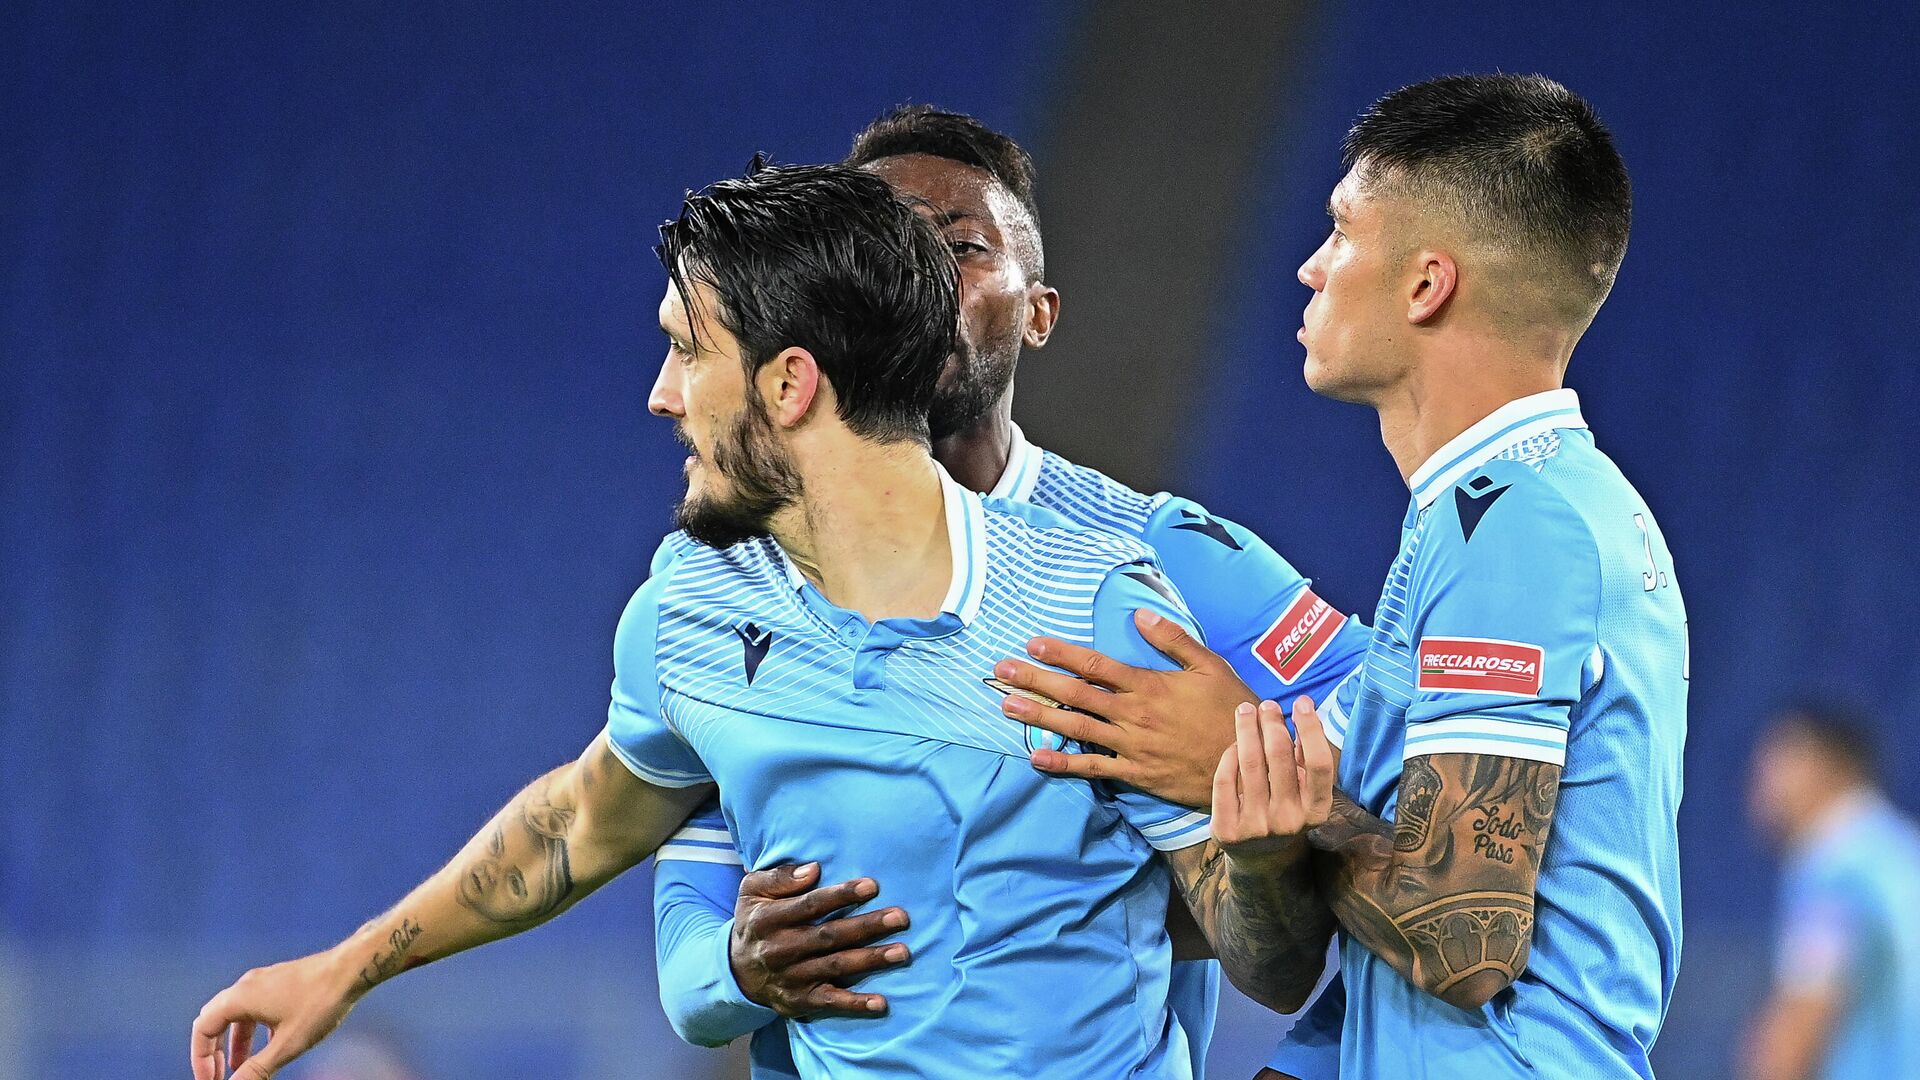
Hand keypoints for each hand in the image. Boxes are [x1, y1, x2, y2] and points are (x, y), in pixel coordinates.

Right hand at [190, 950, 359, 1079]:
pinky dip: (254, 1030)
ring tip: (242, 1069)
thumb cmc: (321, 1003)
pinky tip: (270, 1047)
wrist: (353, 968)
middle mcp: (247, 985)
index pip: (203, 1030)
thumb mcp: (287, 1044)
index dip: (200, 1059)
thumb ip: (257, 1068)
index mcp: (240, 997)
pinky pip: (256, 1008)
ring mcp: (264, 981)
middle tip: (219, 1076)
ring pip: (238, 1015)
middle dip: (213, 1052)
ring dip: (236, 1043)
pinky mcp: (280, 982)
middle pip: (215, 1020)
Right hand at [730, 862, 911, 1018]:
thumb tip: (814, 869)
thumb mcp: (753, 891)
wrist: (736, 971)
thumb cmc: (756, 921)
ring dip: (871, 960)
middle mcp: (779, 950)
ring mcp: (791, 978)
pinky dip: (856, 1005)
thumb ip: (779, 878)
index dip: (841, 895)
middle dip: (867, 926)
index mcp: (768, 919)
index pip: (810, 905)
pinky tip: (882, 1003)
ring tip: (902, 952)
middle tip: (901, 917)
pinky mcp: (800, 1001)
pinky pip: (830, 1003)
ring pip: (836, 967)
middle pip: (829, 936)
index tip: (873, 886)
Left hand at [993, 609, 1255, 808]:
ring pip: (1077, 728)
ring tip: (1006, 705)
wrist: (1248, 762)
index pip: (1095, 665)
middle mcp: (1133, 714)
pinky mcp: (1134, 773)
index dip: (1061, 653)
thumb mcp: (1210, 666)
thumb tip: (1140, 613)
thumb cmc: (1230, 711)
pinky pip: (1093, 768)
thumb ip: (1174, 639)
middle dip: (1036, 680)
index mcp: (1148, 685)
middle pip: (1076, 693)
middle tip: (1001, 670)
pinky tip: (1036, 756)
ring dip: (1039, 716)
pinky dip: (1064, 763)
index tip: (1032, 644)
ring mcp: (1131, 746)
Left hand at [1211, 698, 1335, 863]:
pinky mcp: (1227, 830)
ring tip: (1245, 711)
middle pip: (1279, 756)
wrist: (1261, 857)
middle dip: (1272, 722)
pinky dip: (1229, 756)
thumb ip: (1305, 756)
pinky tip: (1234, 743)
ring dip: (1247, 729)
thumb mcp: (1305, 790)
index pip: (1319, 764)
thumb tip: (1305, 707)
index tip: (1303, 702)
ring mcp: (1256, 826)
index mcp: (1316, 810)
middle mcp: (1289, 820)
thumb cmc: (1286, 808)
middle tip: (1267, 704)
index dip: (1312, 729)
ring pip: (1249, 763)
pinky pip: (1224, 780)